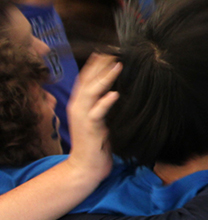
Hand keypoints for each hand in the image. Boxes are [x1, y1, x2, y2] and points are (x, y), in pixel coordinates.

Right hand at [66, 53, 120, 182]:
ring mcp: (82, 117)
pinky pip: (97, 112)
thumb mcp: (100, 121)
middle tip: (114, 52)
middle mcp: (78, 107)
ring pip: (91, 92)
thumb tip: (118, 91)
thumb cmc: (96, 144)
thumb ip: (103, 106)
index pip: (86, 79)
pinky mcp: (89, 128)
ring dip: (105, 78)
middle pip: (87, 80)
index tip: (108, 52)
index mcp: (80, 104)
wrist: (85, 167)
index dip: (95, 65)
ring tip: (118, 66)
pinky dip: (105, 102)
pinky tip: (115, 94)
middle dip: (100, 65)